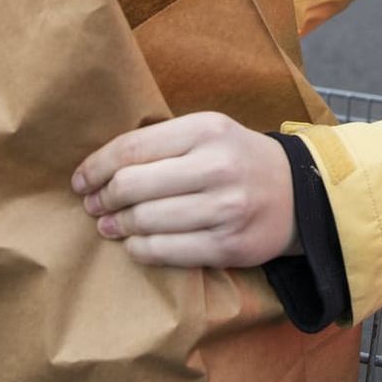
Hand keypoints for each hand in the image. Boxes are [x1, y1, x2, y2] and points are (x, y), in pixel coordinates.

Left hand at [70, 111, 299, 268]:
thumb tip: (100, 169)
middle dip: (104, 199)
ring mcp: (224, 208)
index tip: (81, 181)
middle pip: (131, 186)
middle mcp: (216, 167)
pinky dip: (140, 249)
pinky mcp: (228, 245)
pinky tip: (137, 243)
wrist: (299, 192)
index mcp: (206, 130)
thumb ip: (162, 143)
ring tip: (112, 226)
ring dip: (118, 227)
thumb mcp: (208, 132)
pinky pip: (165, 251)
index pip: (131, 149)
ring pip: (145, 221)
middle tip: (95, 206)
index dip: (96, 167)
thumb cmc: (238, 159)